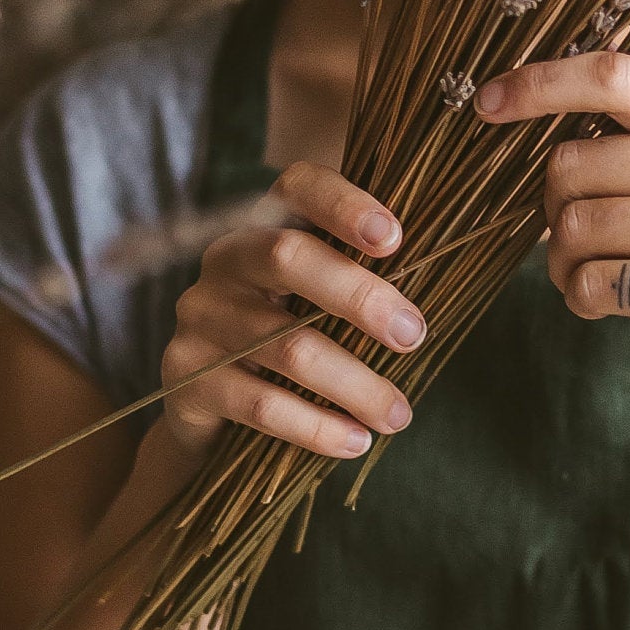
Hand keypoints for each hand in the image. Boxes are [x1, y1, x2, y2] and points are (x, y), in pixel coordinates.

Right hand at [161, 160, 426, 459]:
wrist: (212, 414)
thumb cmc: (290, 341)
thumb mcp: (322, 302)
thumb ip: (362, 279)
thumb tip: (443, 279)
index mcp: (264, 226)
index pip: (298, 188)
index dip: (344, 205)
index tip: (395, 239)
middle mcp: (223, 261)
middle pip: (288, 258)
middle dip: (360, 297)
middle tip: (414, 336)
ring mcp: (199, 318)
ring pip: (285, 345)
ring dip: (354, 384)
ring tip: (397, 416)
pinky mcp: (185, 378)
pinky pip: (260, 404)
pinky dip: (316, 427)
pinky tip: (355, 441)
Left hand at [476, 52, 629, 432]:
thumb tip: (542, 119)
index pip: (615, 76)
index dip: (541, 83)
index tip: (487, 101)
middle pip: (571, 164)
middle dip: (552, 210)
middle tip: (580, 242)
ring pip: (573, 228)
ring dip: (562, 265)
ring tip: (596, 279)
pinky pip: (592, 284)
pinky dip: (581, 301)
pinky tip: (606, 306)